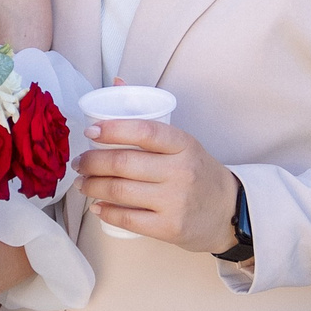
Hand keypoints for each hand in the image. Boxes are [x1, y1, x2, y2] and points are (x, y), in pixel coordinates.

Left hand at [75, 119, 240, 253]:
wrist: (230, 210)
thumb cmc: (198, 172)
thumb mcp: (183, 143)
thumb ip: (149, 117)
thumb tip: (117, 83)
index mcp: (184, 144)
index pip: (144, 131)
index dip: (112, 129)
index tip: (90, 132)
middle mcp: (181, 171)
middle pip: (123, 163)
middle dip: (92, 162)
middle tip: (80, 163)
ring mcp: (175, 201)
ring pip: (120, 191)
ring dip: (93, 186)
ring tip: (83, 183)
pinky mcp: (170, 227)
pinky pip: (128, 218)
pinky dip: (106, 211)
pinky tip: (97, 206)